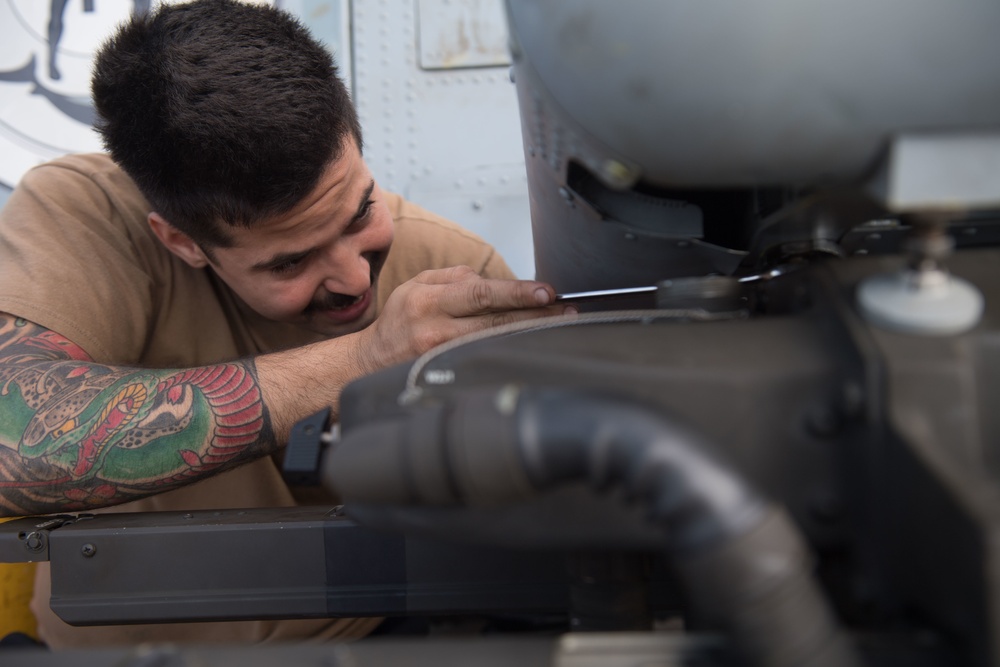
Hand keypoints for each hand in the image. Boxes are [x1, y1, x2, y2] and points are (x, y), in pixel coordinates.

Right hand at [358, 265, 571, 371]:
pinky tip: (531, 348)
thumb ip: (456, 278)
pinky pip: (486, 362)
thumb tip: (494, 283)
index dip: (516, 293)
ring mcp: (442, 358)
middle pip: (495, 321)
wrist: (368, 362)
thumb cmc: (399, 320)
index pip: (480, 293)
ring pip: (494, 344)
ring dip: (529, 334)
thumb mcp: (417, 286)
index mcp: (429, 300)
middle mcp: (435, 330)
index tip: (546, 292)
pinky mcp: (447, 378)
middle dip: (534, 315)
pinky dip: (511, 353)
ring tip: (558, 325)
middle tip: (566, 310)